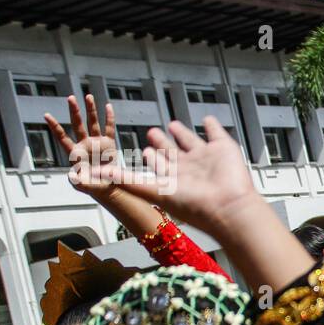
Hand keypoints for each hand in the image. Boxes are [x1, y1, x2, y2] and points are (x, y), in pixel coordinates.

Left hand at [45, 94, 119, 196]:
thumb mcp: (83, 186)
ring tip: (88, 96)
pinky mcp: (108, 144)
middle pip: (77, 124)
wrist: (107, 186)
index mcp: (75, 153)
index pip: (62, 137)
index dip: (55, 127)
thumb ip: (78, 181)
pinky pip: (109, 128)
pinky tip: (108, 106)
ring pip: (93, 122)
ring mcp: (96, 142)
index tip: (46, 115)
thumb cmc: (93, 186)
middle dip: (74, 111)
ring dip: (90, 109)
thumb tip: (73, 176)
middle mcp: (84, 144)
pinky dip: (109, 118)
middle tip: (70, 98)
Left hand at [96, 117, 256, 237]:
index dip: (150, 156)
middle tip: (151, 132)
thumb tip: (96, 174)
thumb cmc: (192, 203)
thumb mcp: (153, 189)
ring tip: (172, 124)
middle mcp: (188, 167)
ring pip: (191, 141)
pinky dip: (211, 126)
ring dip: (182, 133)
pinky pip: (215, 133)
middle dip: (162, 142)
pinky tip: (206, 119)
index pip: (157, 164)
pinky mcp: (223, 148)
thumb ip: (126, 179)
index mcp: (172, 177)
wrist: (227, 205)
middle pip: (172, 152)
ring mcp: (206, 157)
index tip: (143, 151)